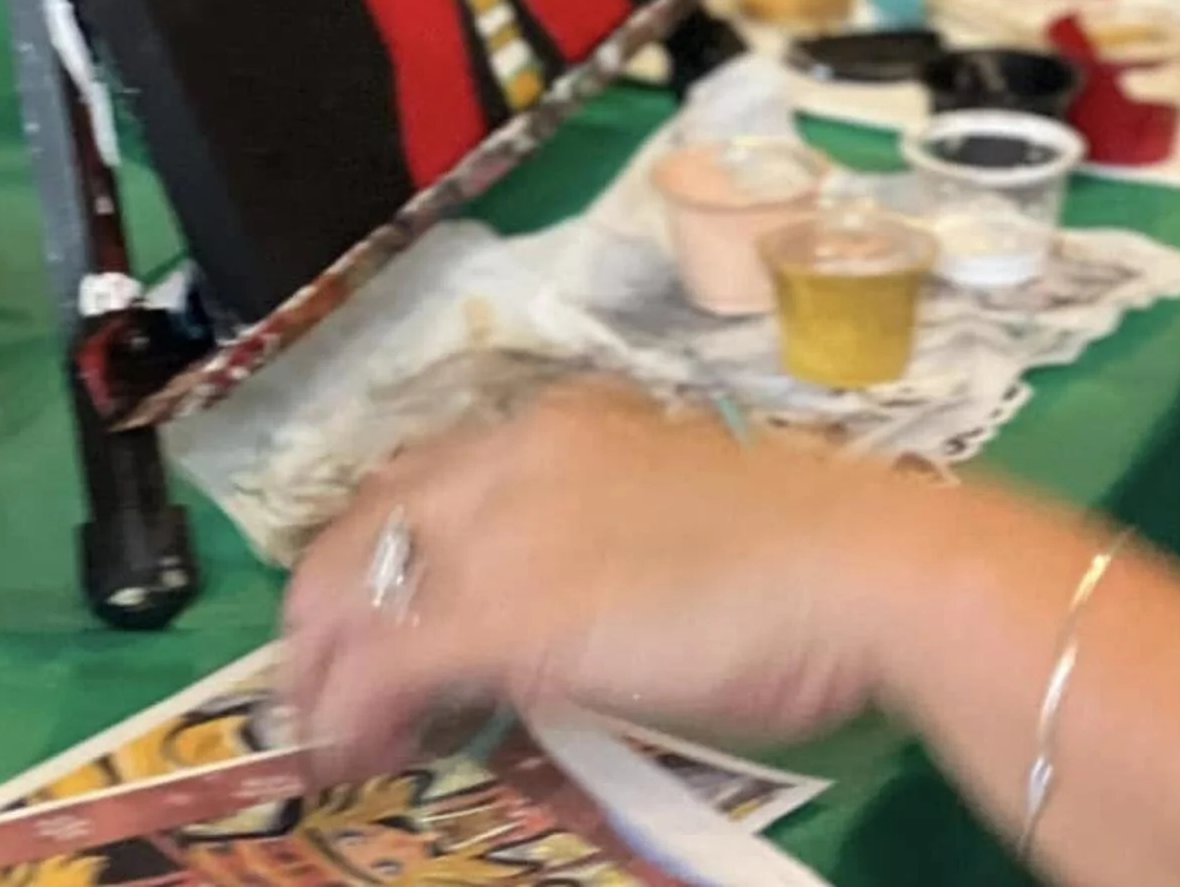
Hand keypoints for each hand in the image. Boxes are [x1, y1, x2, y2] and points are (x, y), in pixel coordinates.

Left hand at [283, 383, 929, 774]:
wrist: (857, 567)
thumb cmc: (799, 555)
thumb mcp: (672, 518)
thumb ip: (597, 538)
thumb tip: (566, 601)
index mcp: (561, 426)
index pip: (417, 483)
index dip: (374, 560)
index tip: (369, 629)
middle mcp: (514, 457)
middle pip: (366, 530)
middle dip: (322, 621)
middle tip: (325, 700)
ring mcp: (503, 533)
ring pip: (353, 595)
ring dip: (323, 675)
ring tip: (334, 742)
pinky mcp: (504, 614)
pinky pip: (384, 663)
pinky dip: (348, 714)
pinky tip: (356, 755)